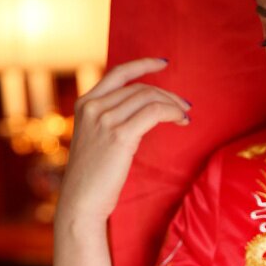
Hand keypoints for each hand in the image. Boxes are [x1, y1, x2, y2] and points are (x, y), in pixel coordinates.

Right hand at [57, 58, 191, 225]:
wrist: (81, 202)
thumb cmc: (92, 178)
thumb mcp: (96, 141)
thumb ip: (110, 122)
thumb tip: (142, 113)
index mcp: (84, 104)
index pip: (118, 73)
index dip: (143, 65)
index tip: (163, 63)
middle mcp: (92, 106)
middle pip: (139, 88)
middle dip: (166, 94)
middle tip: (184, 107)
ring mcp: (104, 119)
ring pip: (148, 97)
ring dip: (172, 105)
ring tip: (185, 116)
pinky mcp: (119, 135)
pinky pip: (154, 112)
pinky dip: (172, 113)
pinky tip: (181, 121)